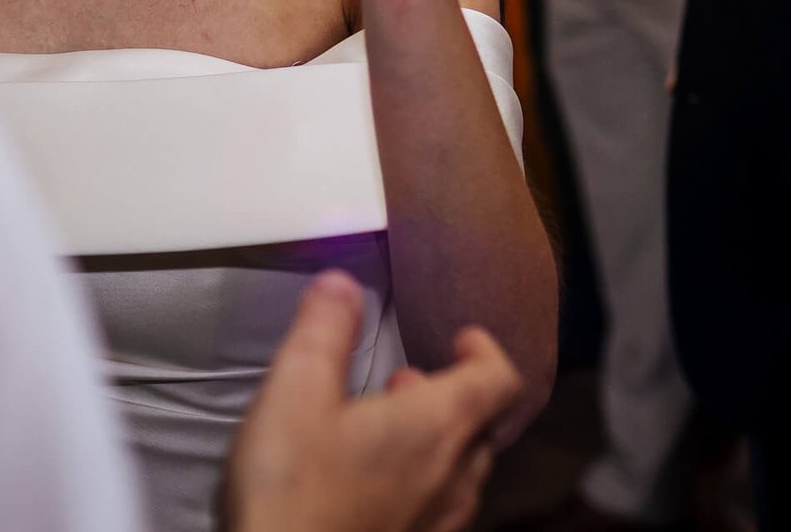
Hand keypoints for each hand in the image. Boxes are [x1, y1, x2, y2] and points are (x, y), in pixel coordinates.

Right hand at [226, 270, 524, 531]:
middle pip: (483, 425)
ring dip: (438, 440)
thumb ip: (324, 331)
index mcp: (437, 427)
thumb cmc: (292, 489)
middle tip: (411, 378)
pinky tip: (372, 481)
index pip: (498, 379)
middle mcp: (453, 477)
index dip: (485, 350)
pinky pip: (439, 506)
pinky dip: (422, 480)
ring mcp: (437, 522)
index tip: (463, 336)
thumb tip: (342, 283)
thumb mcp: (295, 391)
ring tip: (390, 427)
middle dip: (453, 394)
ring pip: (462, 471)